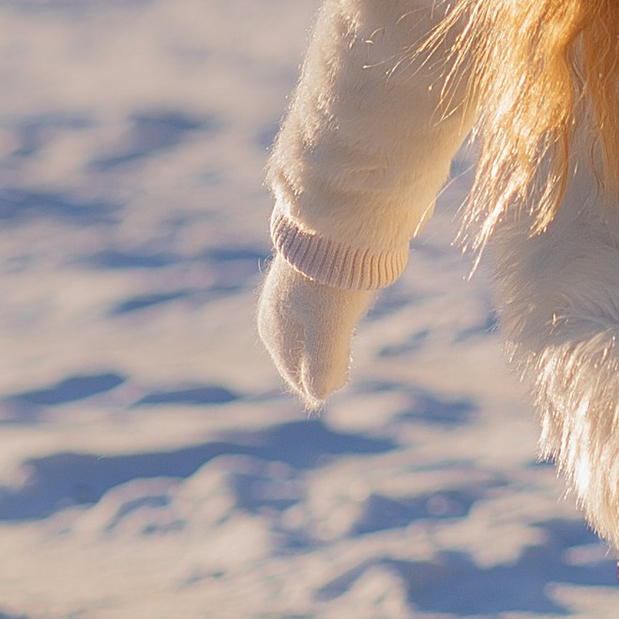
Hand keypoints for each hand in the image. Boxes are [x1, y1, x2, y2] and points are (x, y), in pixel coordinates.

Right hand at [258, 256, 370, 405]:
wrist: (334, 222)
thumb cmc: (331, 278)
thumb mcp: (329, 327)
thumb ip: (323, 365)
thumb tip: (319, 396)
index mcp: (274, 332)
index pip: (298, 378)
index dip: (324, 383)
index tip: (342, 379)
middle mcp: (275, 315)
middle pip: (303, 356)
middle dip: (324, 366)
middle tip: (342, 372)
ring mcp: (289, 294)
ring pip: (310, 333)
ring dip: (328, 343)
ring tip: (343, 348)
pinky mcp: (306, 278)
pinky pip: (317, 311)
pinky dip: (331, 320)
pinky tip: (342, 313)